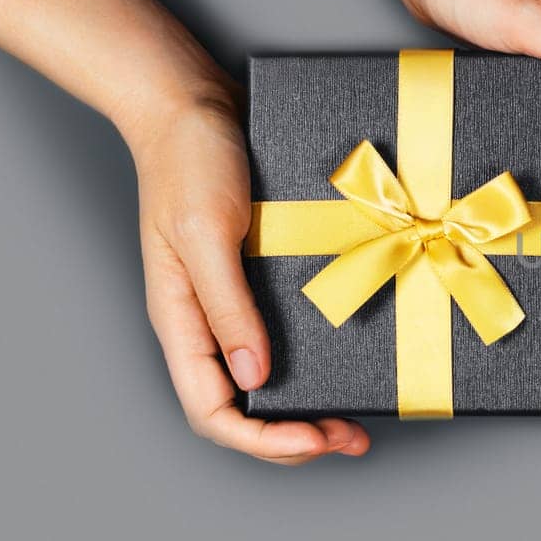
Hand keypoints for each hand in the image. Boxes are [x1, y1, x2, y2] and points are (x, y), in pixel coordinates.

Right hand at [129, 88, 370, 463]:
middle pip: (243, 408)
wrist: (193, 102)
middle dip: (295, 436)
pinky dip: (318, 359)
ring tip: (358, 415)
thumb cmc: (189, 159)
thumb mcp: (207, 232)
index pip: (211, 412)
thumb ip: (227, 305)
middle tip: (354, 437)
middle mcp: (206, 322)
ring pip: (268, 379)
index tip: (319, 439)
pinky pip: (287, 336)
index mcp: (182, 321)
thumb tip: (255, 374)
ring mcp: (233, 302)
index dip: (263, 439)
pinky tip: (352, 358)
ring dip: (311, 404)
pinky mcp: (260, 277)